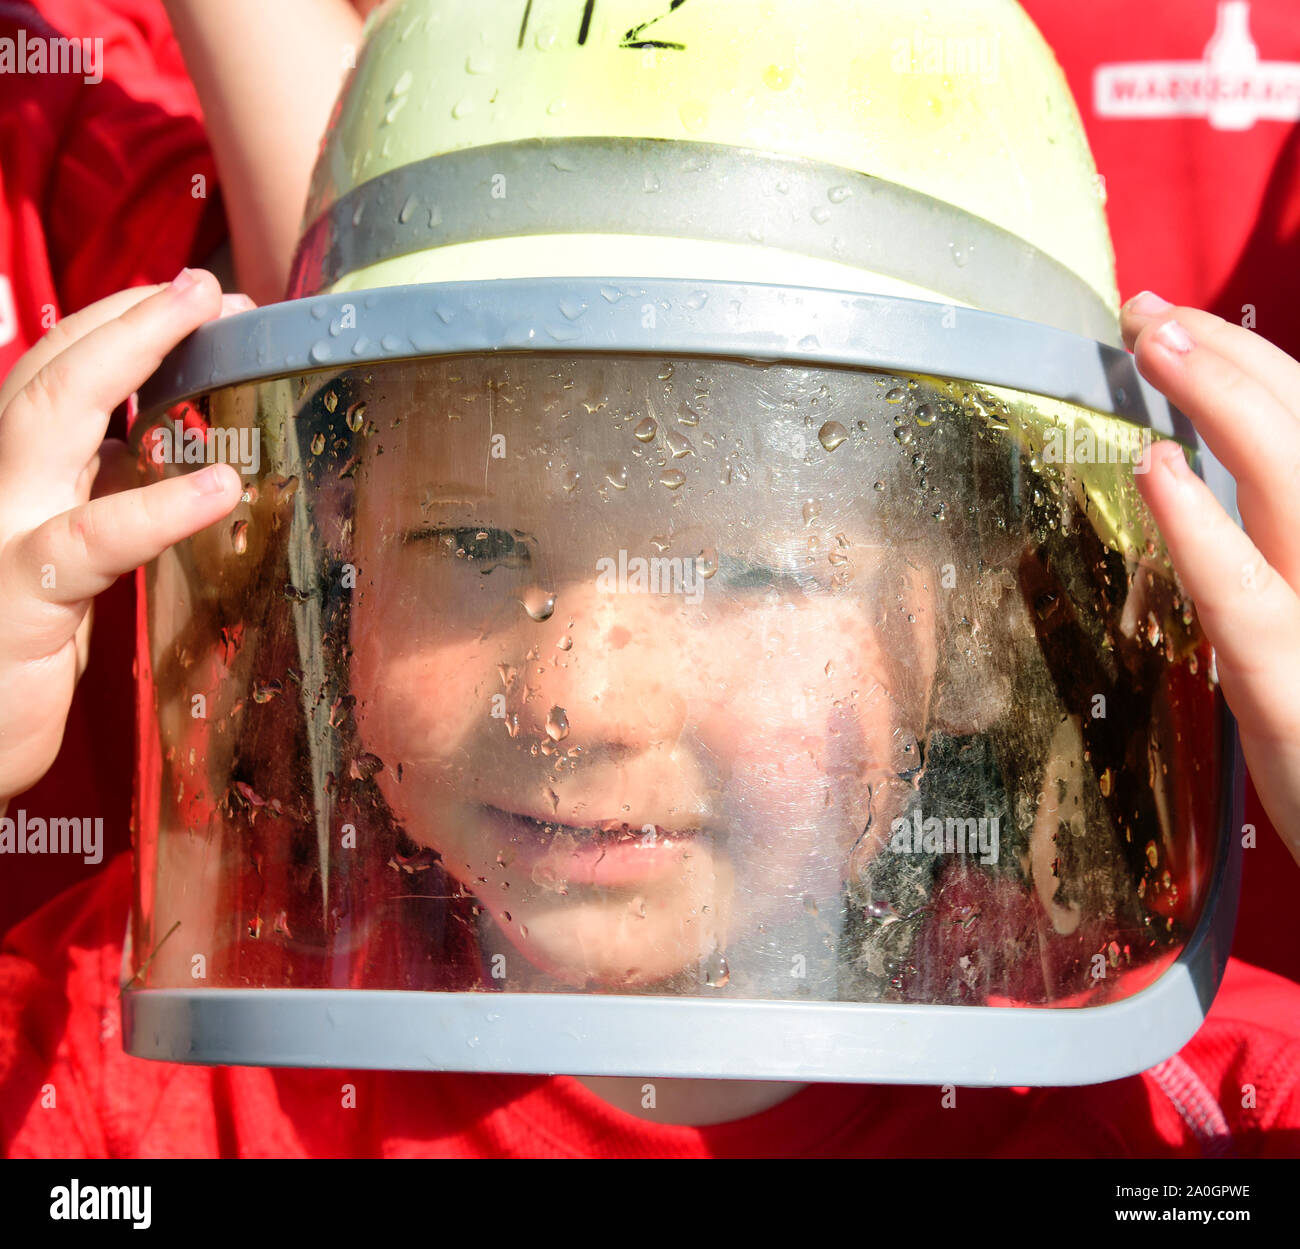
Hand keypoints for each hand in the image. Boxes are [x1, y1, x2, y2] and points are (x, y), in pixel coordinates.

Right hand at [0, 269, 248, 803]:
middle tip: (210, 285)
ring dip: (134, 354)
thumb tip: (148, 444)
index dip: (119, 327)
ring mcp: (1, 530)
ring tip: (211, 320)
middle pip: (51, 370)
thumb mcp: (61, 551)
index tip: (192, 299)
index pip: (53, 373)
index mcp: (14, 476)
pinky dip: (158, 507)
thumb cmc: (17, 644)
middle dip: (130, 314)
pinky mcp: (22, 596)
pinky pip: (93, 539)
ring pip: (53, 416)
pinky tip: (219, 485)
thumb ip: (91, 493)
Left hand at [1122, 291, 1299, 868]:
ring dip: (1219, 398)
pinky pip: (1243, 594)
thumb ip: (1283, 543)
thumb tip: (1229, 483)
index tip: (1193, 331)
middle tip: (1150, 311)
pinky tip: (1158, 469)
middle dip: (1230, 358)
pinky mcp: (1294, 682)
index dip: (1258, 368)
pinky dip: (1199, 526)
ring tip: (1152, 343)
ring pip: (1293, 479)